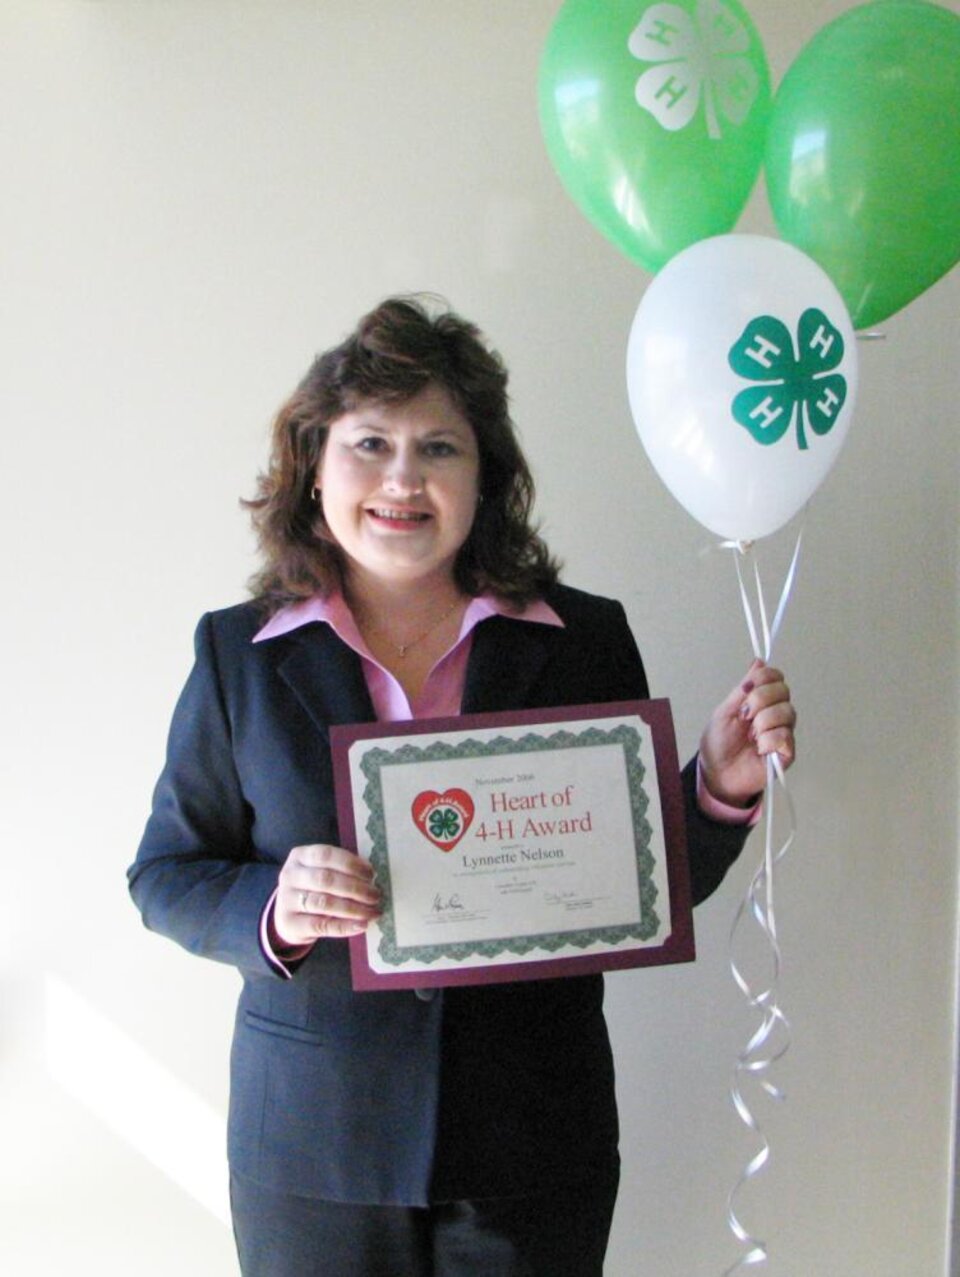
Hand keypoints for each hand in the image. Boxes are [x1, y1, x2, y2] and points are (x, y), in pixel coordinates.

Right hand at [271, 843, 381, 949]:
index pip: (326, 855)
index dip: (351, 864)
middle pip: (326, 879)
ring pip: (324, 903)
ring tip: (373, 911)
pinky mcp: (290, 924)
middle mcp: (290, 876)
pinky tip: (362, 925)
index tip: (371, 874)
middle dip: (356, 888)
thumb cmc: (313, 889)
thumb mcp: (320, 872)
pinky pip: (321, 925)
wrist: (288, 917)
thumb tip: (370, 874)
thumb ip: (341, 870)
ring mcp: (287, 900)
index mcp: (300, 856)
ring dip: (354, 908)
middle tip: (376, 895)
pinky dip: (345, 926)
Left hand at [698, 659, 796, 806]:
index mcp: (762, 700)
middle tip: (744, 716)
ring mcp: (784, 731)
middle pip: (783, 690)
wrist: (716, 772)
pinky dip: (767, 741)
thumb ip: (743, 688)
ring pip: (786, 712)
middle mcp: (776, 712)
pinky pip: (785, 736)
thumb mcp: (725, 710)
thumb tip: (759, 661)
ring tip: (750, 736)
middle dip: (759, 701)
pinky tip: (759, 749)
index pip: (776, 676)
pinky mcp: (787, 752)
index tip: (746, 690)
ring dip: (762, 723)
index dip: (764, 678)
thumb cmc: (719, 742)